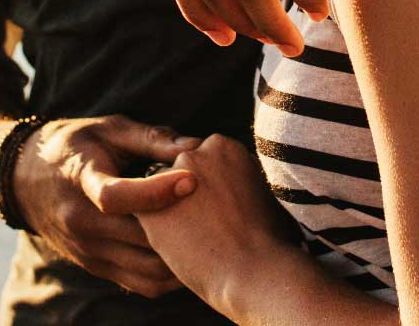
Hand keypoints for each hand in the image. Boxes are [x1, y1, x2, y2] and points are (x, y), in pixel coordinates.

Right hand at [12, 115, 199, 297]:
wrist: (23, 180)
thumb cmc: (73, 146)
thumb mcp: (107, 129)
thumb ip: (150, 138)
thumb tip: (194, 147)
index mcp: (82, 182)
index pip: (116, 196)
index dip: (157, 191)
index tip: (191, 179)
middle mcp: (82, 223)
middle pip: (140, 237)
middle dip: (181, 226)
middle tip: (216, 209)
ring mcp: (88, 250)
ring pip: (145, 269)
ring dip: (179, 257)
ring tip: (207, 236)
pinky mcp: (95, 267)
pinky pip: (139, 283)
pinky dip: (167, 274)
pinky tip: (187, 254)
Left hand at [136, 134, 300, 317]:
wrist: (253, 271)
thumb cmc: (270, 240)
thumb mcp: (264, 194)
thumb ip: (242, 180)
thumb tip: (240, 187)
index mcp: (224, 146)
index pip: (205, 160)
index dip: (212, 188)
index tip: (223, 209)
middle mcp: (194, 154)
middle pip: (181, 174)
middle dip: (190, 195)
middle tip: (209, 225)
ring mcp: (169, 179)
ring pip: (161, 195)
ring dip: (172, 212)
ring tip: (197, 240)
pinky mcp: (149, 208)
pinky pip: (148, 217)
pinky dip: (158, 231)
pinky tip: (181, 249)